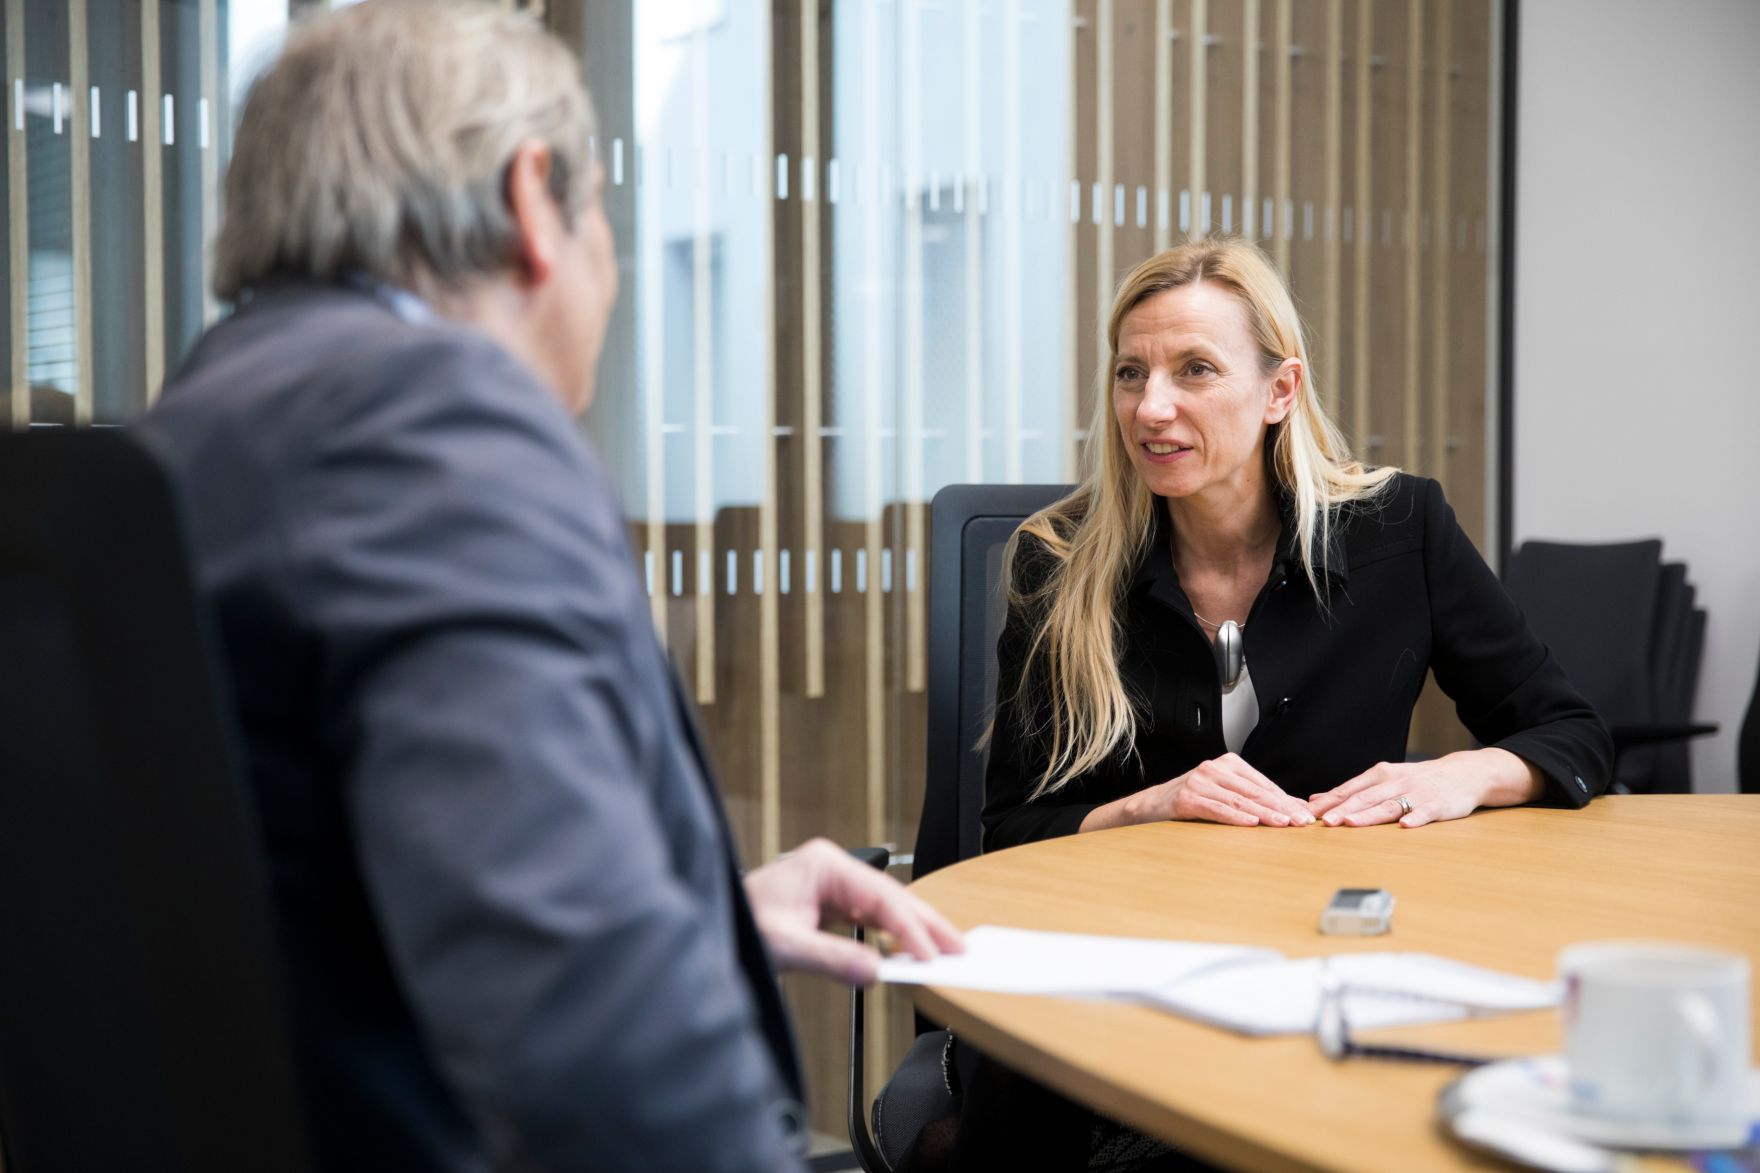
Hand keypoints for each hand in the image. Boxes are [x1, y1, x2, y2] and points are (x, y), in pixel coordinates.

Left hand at [742, 838, 963, 985]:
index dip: (909, 928)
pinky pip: (869, 919)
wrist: (715, 924)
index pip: (880, 897)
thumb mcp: (783, 944)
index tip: (931, 955)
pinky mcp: (828, 905)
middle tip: (958, 948)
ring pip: (884, 907)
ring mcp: (830, 886)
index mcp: (823, 864)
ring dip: (911, 930)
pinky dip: (891, 936)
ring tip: (942, 951)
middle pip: (890, 895)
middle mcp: (831, 869)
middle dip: (924, 923)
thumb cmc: (738, 923)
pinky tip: (908, 950)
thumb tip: (875, 972)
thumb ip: (831, 958)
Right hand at [1081, 753, 1314, 831]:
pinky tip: (1251, 824)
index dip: (1286, 800)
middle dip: (1281, 808)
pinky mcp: (1186, 797)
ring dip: (1264, 813)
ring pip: (1238, 800)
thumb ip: (1256, 799)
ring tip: (1283, 824)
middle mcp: (1214, 768)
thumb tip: (1294, 808)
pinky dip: (1234, 817)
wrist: (1150, 807)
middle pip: (1254, 792)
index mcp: (1228, 764)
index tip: (1305, 815)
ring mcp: (1199, 781)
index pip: (1263, 784)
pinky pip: (1215, 808)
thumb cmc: (1191, 802)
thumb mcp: (1225, 796)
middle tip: (1301, 822)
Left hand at [1308, 748, 1545, 827]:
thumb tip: (1317, 798)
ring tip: (1350, 823)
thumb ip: (1353, 790)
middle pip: (1365, 797)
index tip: (1308, 811)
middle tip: (1323, 821)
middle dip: (1343, 809)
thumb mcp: (1384, 778)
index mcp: (1381, 775)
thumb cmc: (1418, 779)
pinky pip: (1425, 813)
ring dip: (1369, 815)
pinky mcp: (1438, 805)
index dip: (1329, 801)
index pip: (1350, 789)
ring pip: (1389, 805)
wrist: (1463, 773)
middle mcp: (1396, 782)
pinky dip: (1415, 818)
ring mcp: (1417, 794)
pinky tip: (1405, 826)